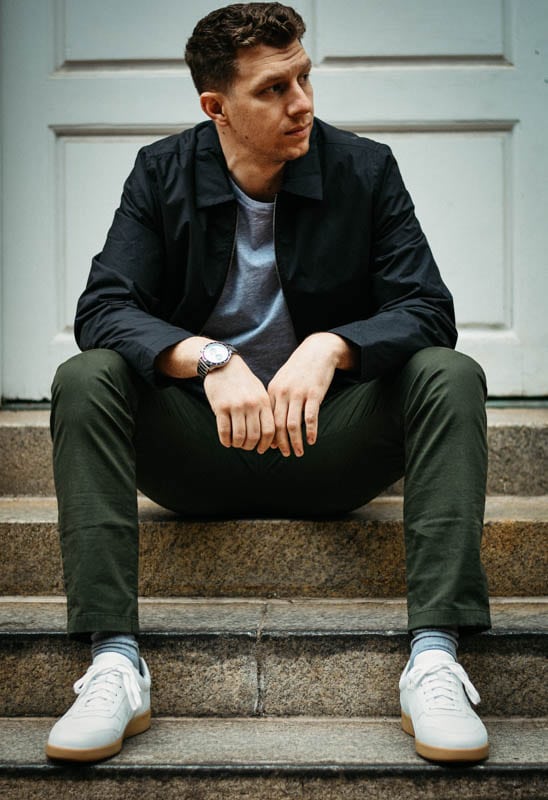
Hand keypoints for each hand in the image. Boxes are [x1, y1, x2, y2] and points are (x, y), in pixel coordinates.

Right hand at [204, 356, 275, 453]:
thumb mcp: (259, 392)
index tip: (260, 449)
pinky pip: (224, 431)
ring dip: (238, 444)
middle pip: (254, 436)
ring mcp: (235, 406)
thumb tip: (270, 435)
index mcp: (263, 402)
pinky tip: (226, 441)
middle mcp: (251, 404)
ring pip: (239, 436)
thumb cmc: (243, 381)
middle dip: (250, 446)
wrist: (223, 365)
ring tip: (236, 443)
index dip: (266, 444)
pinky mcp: (220, 407)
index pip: (270, 430)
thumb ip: (265, 410)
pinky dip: (226, 440)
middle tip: (246, 447)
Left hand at [267, 332, 356, 457]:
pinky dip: (310, 432)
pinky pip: (310, 418)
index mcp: (273, 391)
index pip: (267, 419)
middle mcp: (283, 393)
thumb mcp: (282, 380)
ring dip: (295, 441)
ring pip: (293, 424)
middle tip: (285, 454)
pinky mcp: (314, 394)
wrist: (317, 351)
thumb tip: (272, 423)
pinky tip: (312, 441)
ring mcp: (299, 394)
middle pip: (277, 425)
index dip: (268, 436)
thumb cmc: (299, 369)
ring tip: (298, 452)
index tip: (271, 448)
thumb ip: (276, 399)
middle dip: (281, 443)